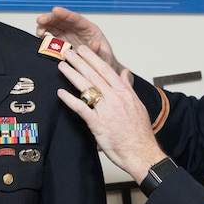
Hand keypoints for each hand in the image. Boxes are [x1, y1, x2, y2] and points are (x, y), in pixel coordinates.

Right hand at [36, 7, 123, 73]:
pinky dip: (44, 34)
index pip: (76, 19)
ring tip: (39, 29)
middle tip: (41, 20)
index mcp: (89, 30)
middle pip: (62, 20)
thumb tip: (95, 43)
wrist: (100, 73)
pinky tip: (40, 35)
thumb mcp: (105, 57)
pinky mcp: (61, 44)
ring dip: (45, 25)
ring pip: (55, 26)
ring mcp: (68, 36)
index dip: (65, 14)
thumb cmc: (104, 62)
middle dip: (51, 18)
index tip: (55, 10)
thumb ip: (98, 51)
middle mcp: (77, 31)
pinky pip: (51, 36)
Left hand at [56, 45, 166, 182]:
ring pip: (86, 87)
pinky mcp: (98, 124)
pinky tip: (61, 93)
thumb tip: (124, 73)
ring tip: (62, 66)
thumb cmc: (139, 133)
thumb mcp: (137, 105)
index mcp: (125, 93)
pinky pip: (81, 108)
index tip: (83, 50)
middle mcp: (116, 99)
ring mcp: (106, 110)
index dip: (93, 58)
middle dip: (79, 62)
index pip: (106, 70)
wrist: (142, 154)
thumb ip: (128, 87)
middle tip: (68, 52)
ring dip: (72, 75)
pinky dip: (70, 100)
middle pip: (94, 75)